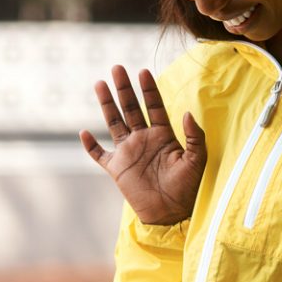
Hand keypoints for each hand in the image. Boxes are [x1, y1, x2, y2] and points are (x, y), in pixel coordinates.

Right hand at [80, 65, 206, 224]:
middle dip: (124, 88)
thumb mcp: (196, 160)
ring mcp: (128, 152)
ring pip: (114, 122)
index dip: (149, 90)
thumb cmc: (187, 188)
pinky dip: (90, 145)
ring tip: (100, 83)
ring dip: (107, 104)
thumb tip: (187, 113)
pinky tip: (84, 132)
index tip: (143, 71)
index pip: (155, 106)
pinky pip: (99, 154)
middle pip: (131, 108)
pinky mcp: (116, 168)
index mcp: (163, 135)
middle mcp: (143, 139)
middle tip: (117, 68)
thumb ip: (194, 136)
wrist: (171, 214)